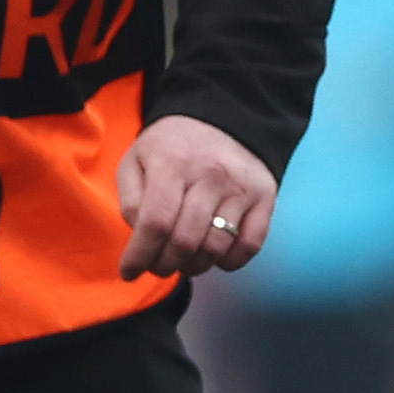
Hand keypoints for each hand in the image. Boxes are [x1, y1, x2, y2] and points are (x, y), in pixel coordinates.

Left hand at [115, 114, 276, 277]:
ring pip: (216, 247)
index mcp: (171, 163)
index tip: (128, 272)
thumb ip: (130, 200)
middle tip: (156, 267)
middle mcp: (210, 176)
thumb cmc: (170, 148)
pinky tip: (214, 257)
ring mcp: (241, 188)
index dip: (140, 255)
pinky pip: (250, 245)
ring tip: (182, 262)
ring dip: (194, 267)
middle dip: (164, 265)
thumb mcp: (136, 161)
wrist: (222, 120)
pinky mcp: (265, 198)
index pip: (156, 222)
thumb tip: (140, 237)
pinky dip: (230, 262)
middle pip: (185, 241)